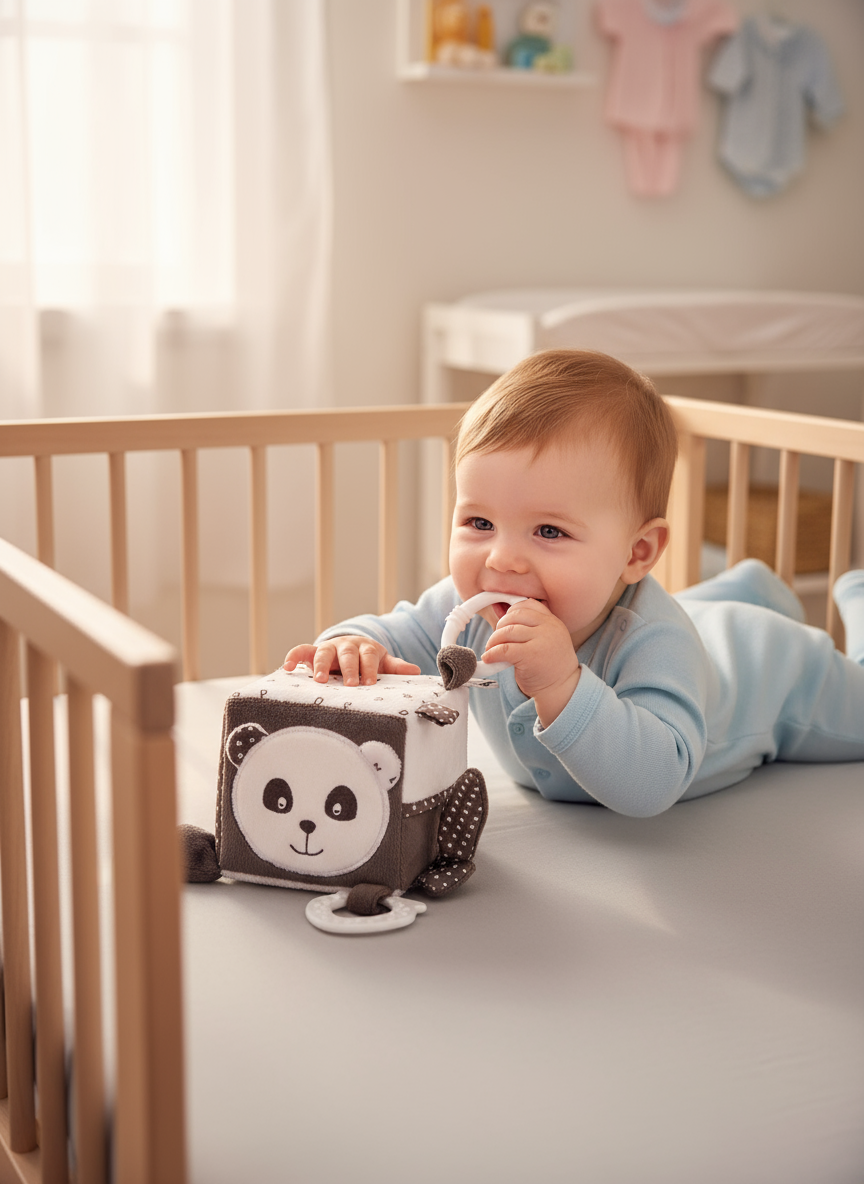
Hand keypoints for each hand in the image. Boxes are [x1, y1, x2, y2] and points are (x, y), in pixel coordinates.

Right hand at [284, 637, 419, 686]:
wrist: (352, 649)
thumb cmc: (368, 661)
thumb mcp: (382, 662)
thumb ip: (396, 667)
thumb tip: (416, 670)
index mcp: (366, 648)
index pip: (369, 657)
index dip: (369, 669)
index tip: (369, 684)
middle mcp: (346, 645)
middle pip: (347, 654)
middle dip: (348, 668)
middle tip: (350, 684)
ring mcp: (329, 648)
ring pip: (323, 652)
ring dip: (321, 665)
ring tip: (321, 680)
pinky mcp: (313, 652)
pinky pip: (301, 651)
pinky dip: (292, 657)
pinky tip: (286, 667)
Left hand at [482, 599, 580, 726]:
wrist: (562, 689)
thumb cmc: (550, 666)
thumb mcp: (548, 640)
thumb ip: (532, 628)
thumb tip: (502, 618)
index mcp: (553, 621)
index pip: (528, 604)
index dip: (511, 611)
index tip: (504, 623)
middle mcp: (549, 627)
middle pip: (515, 616)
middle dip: (500, 626)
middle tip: (495, 639)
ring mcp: (540, 640)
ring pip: (507, 631)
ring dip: (493, 640)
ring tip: (491, 649)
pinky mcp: (530, 655)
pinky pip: (504, 649)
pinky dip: (492, 653)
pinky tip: (489, 658)